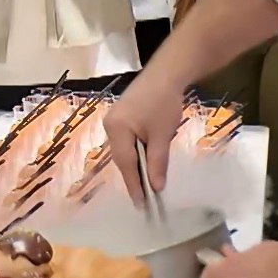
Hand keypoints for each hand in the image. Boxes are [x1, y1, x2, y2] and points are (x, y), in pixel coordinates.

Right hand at [104, 68, 187, 202]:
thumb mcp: (162, 135)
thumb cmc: (164, 102)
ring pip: (125, 151)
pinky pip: (127, 141)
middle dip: (134, 178)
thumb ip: (157, 161)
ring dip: (136, 166)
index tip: (141, 205)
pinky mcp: (122, 116)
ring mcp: (114, 120)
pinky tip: (146, 162)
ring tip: (146, 185)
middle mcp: (110, 126)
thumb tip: (157, 187)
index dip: (134, 186)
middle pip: (122, 158)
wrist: (167, 72)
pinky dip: (137, 153)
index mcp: (116, 129)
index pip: (125, 164)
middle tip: (145, 199)